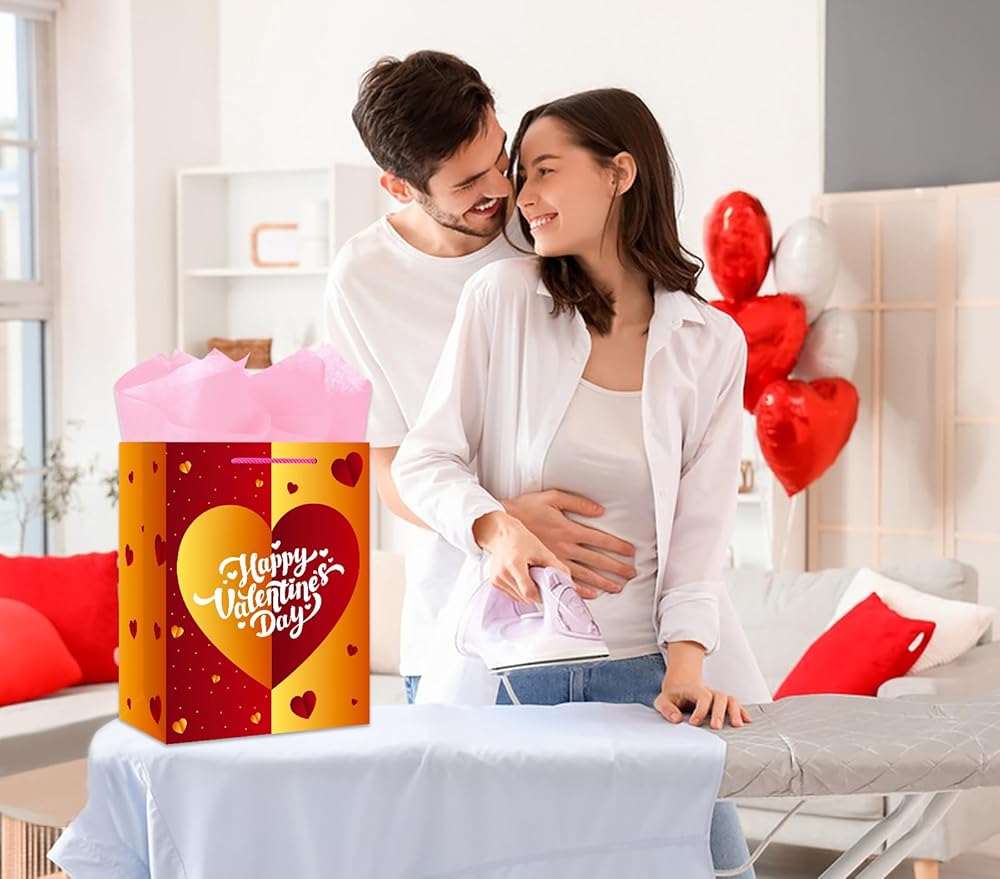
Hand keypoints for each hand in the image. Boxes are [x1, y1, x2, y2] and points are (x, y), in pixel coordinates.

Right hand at [472, 511, 569, 602]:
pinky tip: (521, 578)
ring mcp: (496, 579)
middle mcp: (503, 573)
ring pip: (518, 598)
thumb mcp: (542, 551)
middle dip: (535, 592)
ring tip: (529, 576)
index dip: (540, 595)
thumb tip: (570, 583)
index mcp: (514, 564)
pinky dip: (519, 590)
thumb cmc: (522, 540)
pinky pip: (511, 595)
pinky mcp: (494, 582)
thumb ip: (557, 567)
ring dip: (527, 592)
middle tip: (540, 580)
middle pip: (524, 597)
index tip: (546, 589)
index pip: (528, 593)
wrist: (502, 534)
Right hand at [503, 490, 635, 598]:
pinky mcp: (544, 570)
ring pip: (584, 574)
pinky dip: (579, 590)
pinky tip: (591, 595)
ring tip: (617, 588)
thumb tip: (600, 511)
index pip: (600, 540)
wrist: (501, 524)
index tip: (630, 552)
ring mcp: (554, 561)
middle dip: (616, 568)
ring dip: (602, 582)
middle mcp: (564, 547)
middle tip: (631, 573)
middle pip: (596, 560)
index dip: (617, 546)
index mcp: (568, 529)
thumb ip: (577, 503)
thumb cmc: (525, 508)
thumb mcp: (551, 497)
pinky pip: (565, 583)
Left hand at [653, 675, 752, 729]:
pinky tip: (747, 720)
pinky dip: (742, 711)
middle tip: (716, 727)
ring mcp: (716, 697)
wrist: (680, 688)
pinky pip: (735, 704)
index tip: (694, 724)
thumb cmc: (672, 697)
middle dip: (719, 712)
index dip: (700, 710)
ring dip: (735, 711)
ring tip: (737, 725)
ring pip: (730, 699)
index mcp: (694, 690)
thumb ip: (666, 708)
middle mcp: (708, 692)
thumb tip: (676, 719)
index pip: (702, 697)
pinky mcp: (721, 703)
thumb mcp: (662, 700)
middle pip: (719, 697)